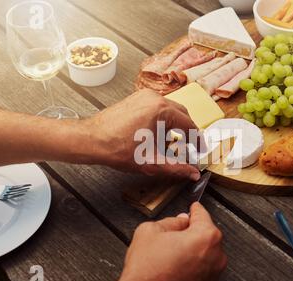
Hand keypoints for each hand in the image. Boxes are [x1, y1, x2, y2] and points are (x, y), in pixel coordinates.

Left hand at [85, 89, 200, 180]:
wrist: (91, 140)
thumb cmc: (116, 148)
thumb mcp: (152, 162)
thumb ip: (177, 168)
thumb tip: (193, 173)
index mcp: (162, 110)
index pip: (189, 125)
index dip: (198, 140)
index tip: (200, 149)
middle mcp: (155, 98)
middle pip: (182, 114)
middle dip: (188, 132)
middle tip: (190, 148)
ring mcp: (144, 96)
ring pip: (170, 110)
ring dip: (175, 125)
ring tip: (173, 144)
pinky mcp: (136, 99)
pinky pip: (158, 107)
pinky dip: (163, 120)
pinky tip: (158, 134)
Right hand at [107, 203, 226, 280]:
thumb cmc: (147, 270)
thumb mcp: (151, 231)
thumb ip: (171, 221)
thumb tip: (180, 221)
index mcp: (206, 237)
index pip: (202, 215)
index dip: (194, 209)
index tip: (193, 207)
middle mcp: (216, 255)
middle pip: (206, 233)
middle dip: (192, 231)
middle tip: (174, 233)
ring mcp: (213, 273)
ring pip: (205, 251)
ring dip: (193, 248)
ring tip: (171, 253)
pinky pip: (203, 267)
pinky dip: (193, 263)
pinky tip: (176, 265)